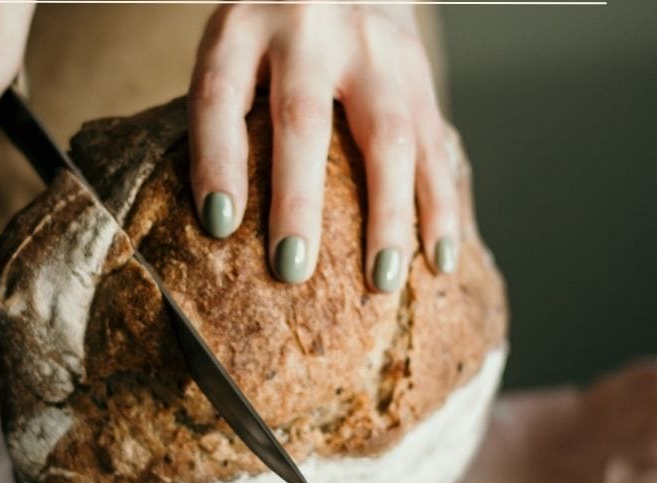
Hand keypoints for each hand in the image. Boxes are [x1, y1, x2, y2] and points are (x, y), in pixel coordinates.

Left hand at [189, 2, 456, 289]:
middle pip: (303, 119)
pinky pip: (433, 143)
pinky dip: (439, 207)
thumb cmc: (270, 34)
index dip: (217, 160)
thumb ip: (225, 115)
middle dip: (298, 202)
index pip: (220, 96)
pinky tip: (437, 261)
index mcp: (241, 27)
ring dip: (386, 216)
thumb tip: (219, 232)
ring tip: (381, 281)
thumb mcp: (233, 49)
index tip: (219, 226)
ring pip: (386, 135)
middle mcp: (308, 27)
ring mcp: (371, 44)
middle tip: (291, 270)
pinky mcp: (416, 67)